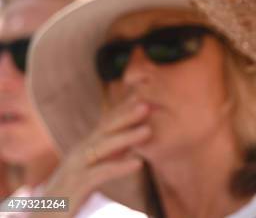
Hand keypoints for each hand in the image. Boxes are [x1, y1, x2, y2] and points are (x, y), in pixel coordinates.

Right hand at [38, 96, 151, 217]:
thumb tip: (129, 147)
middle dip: (126, 115)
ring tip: (148, 131)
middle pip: (104, 130)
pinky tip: (138, 163)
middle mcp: (78, 154)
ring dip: (126, 137)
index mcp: (84, 149)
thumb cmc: (69, 196)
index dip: (123, 110)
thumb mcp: (90, 173)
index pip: (105, 124)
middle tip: (147, 104)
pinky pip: (100, 174)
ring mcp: (75, 169)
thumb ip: (108, 159)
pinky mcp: (75, 187)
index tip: (142, 96)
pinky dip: (119, 167)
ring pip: (102, 148)